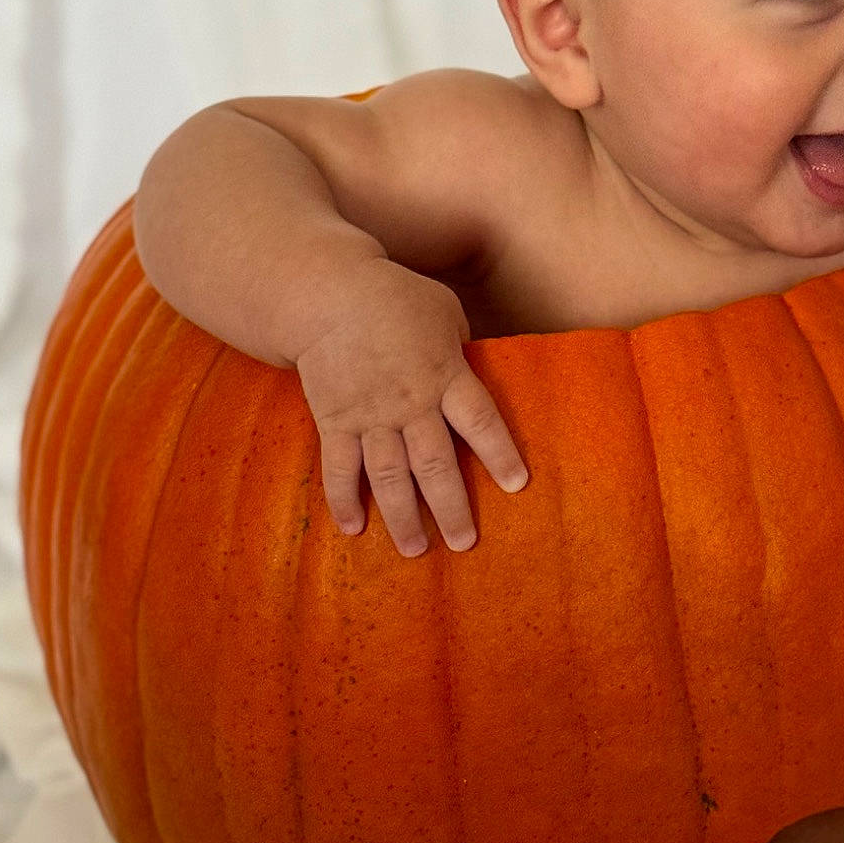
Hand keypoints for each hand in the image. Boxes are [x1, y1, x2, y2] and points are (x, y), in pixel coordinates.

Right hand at [294, 259, 527, 556]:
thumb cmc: (394, 296)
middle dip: (451, 507)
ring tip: (415, 550)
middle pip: (435, 463)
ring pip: (389, 476)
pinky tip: (354, 529)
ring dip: (403, 517)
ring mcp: (370, 416)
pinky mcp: (334, 420)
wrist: (327, 291)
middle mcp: (410, 403)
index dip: (499, 454)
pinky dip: (345, 499)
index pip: (480, 421)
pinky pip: (339, 467)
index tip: (516, 486)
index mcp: (445, 374)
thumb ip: (462, 347)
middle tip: (464, 543)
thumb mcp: (443, 311)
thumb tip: (475, 371)